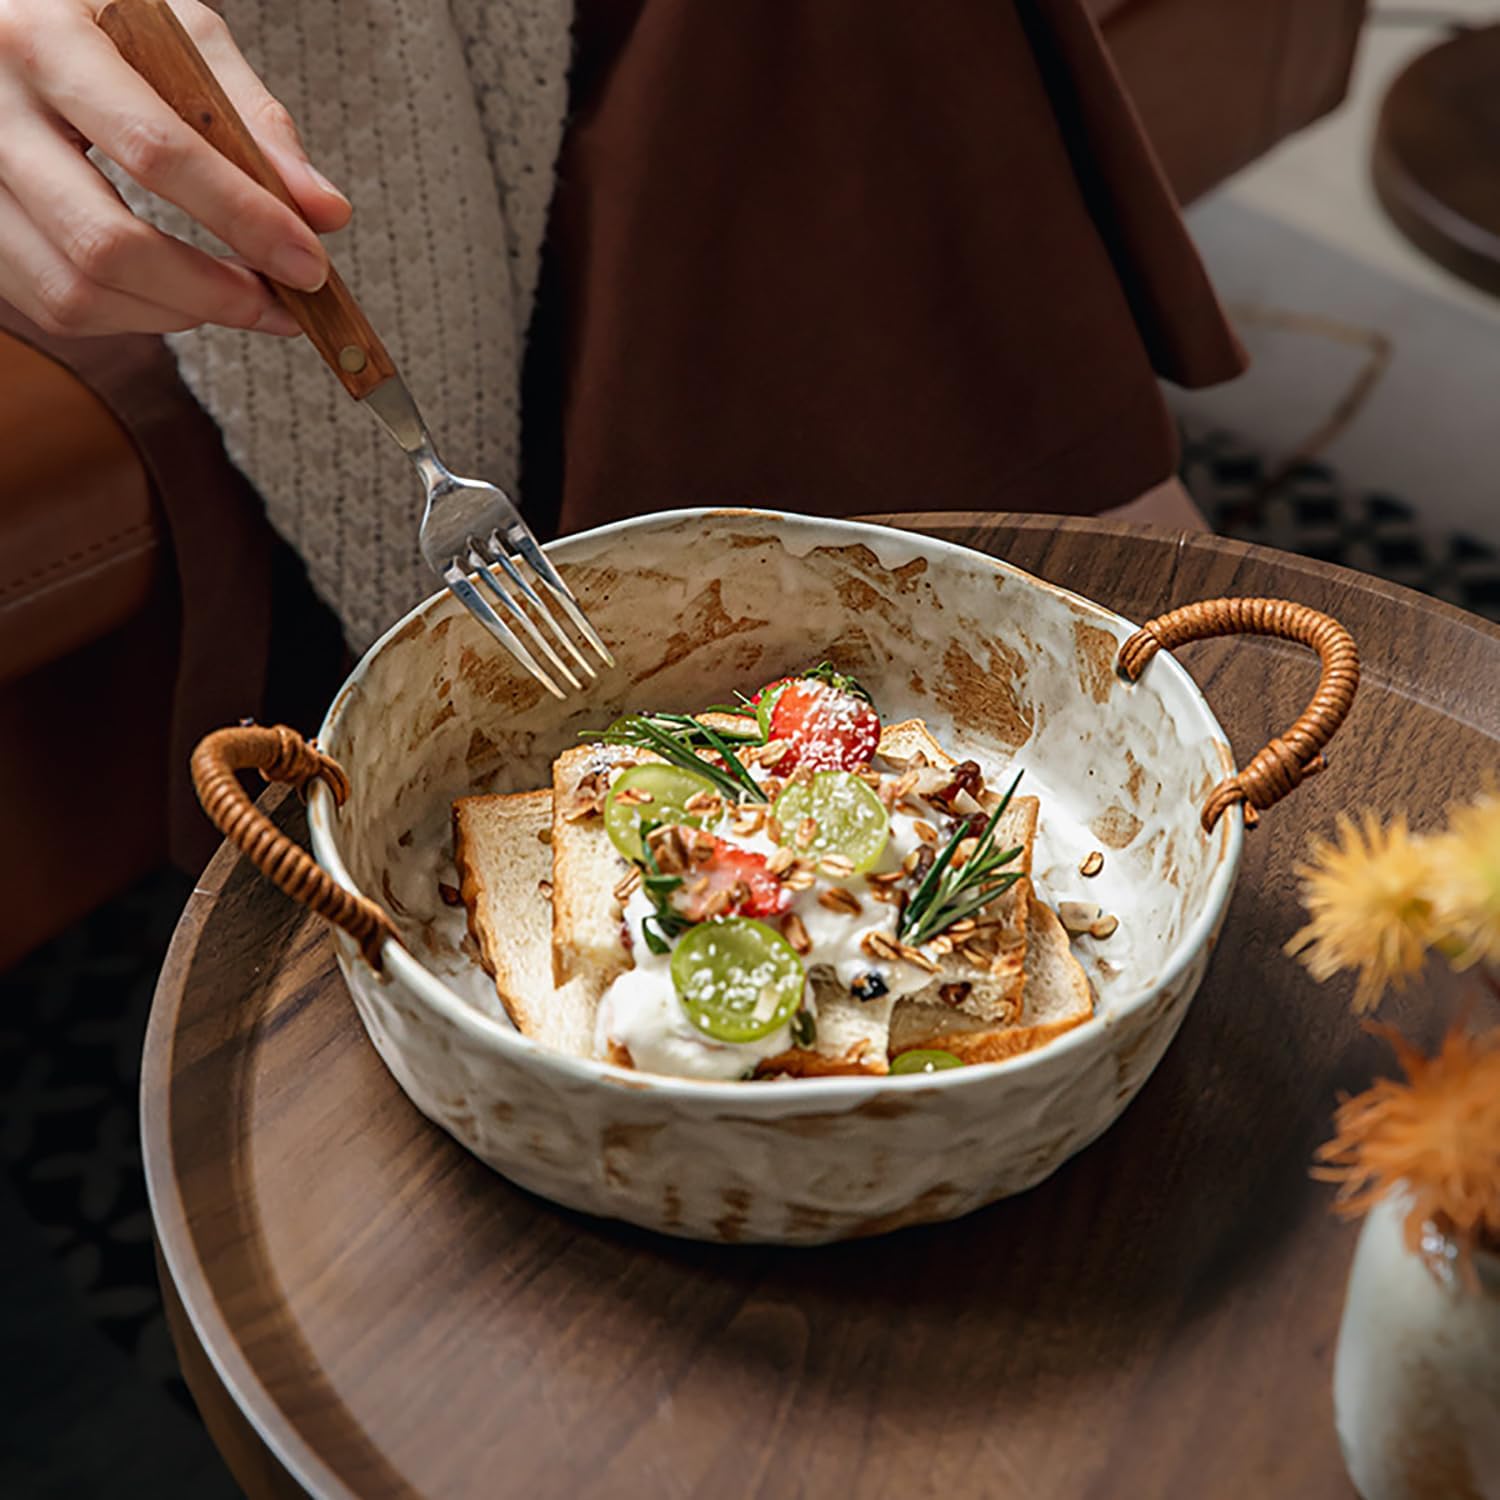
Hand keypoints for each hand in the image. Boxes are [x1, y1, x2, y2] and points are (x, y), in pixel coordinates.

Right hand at [0, 0, 349, 337]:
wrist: (5, 20)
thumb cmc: (97, 24)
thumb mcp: (175, 34)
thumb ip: (253, 117)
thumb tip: (324, 212)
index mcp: (45, 42)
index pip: (156, 151)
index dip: (244, 219)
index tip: (309, 264)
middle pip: (107, 245)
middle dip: (212, 293)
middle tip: (281, 305)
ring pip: (76, 292)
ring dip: (177, 315)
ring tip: (238, 299)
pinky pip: (55, 306)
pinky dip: (134, 317)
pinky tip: (178, 293)